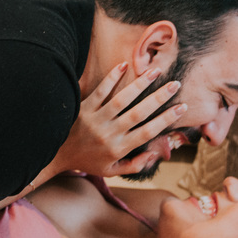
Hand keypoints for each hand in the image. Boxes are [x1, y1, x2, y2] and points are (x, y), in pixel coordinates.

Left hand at [51, 63, 186, 177]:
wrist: (56, 155)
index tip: (181, 108)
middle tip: (175, 85)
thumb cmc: (87, 162)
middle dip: (159, 98)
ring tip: (155, 72)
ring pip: (121, 100)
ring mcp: (96, 119)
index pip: (148, 133)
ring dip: (139, 84)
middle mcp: (110, 133)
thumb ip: (135, 165)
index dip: (166, 120)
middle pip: (138, 114)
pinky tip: (124, 65)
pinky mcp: (84, 108)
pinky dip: (111, 78)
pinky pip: (99, 91)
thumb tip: (155, 154)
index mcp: (119, 148)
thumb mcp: (112, 171)